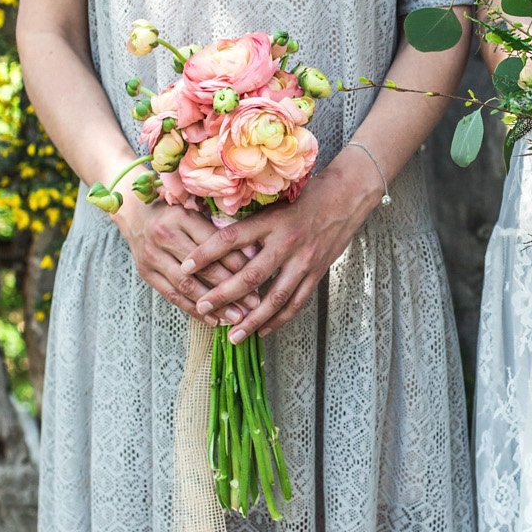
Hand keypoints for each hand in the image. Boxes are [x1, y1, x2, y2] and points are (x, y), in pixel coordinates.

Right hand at [115, 197, 261, 323]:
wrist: (134, 213)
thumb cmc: (174, 212)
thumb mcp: (196, 211)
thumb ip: (219, 231)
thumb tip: (253, 254)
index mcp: (182, 217)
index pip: (215, 245)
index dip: (237, 263)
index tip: (258, 278)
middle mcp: (165, 236)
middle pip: (202, 268)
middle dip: (230, 288)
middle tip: (253, 303)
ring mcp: (153, 256)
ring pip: (187, 286)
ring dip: (213, 305)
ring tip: (235, 317)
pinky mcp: (146, 273)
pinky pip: (172, 296)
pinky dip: (193, 310)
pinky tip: (212, 320)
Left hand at [178, 150, 382, 341]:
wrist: (346, 197)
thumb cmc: (305, 196)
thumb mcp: (273, 202)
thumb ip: (249, 222)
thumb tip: (214, 237)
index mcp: (270, 221)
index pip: (230, 238)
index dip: (205, 254)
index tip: (185, 267)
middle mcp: (286, 243)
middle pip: (250, 276)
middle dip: (223, 295)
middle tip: (202, 307)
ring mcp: (303, 261)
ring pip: (274, 298)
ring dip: (251, 320)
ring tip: (232, 335)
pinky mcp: (316, 273)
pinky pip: (295, 303)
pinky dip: (278, 320)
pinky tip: (263, 331)